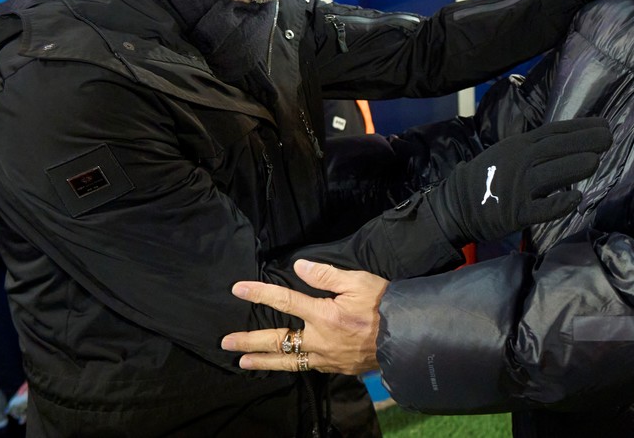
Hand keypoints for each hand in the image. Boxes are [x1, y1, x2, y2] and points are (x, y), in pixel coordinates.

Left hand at [222, 260, 387, 374]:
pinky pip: (308, 368)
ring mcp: (327, 357)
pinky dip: (291, 367)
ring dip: (263, 361)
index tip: (238, 289)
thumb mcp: (359, 281)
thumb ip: (327, 275)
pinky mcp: (337, 367)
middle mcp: (319, 339)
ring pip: (288, 362)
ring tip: (243, 363)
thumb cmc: (385, 305)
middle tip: (226, 343)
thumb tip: (300, 266)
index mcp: (323, 315)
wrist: (408, 337)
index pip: (285, 300)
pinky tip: (284, 366)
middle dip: (249, 341)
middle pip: (277, 340)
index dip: (260, 293)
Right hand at [433, 117, 610, 244]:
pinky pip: (540, 208)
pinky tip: (576, 199)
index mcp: (519, 146)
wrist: (457, 204)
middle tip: (608, 137)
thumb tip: (573, 141)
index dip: (580, 127)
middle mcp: (519, 162)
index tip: (603, 123)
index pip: (554, 132)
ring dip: (573, 167)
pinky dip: (558, 204)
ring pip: (550, 175)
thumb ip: (537, 147)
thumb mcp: (509, 151)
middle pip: (555, 149)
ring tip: (596, 161)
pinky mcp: (516, 213)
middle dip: (584, 142)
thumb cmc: (489, 176)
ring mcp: (517, 188)